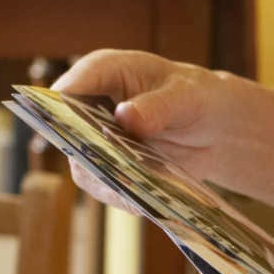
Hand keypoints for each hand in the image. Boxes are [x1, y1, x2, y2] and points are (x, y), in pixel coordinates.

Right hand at [54, 48, 235, 211]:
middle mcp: (90, 107)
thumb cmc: (195, 95)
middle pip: (68, 131)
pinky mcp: (108, 170)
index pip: (72, 85)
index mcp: (104, 72)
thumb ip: (158, 105)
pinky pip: (106, 188)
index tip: (69, 122)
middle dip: (86, 150)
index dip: (62, 103)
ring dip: (107, 180)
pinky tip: (143, 201)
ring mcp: (96, 142)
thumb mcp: (187, 94)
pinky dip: (123, 196)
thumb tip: (125, 117)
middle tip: (110, 163)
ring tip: (136, 189)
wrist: (211, 126)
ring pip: (84, 167)